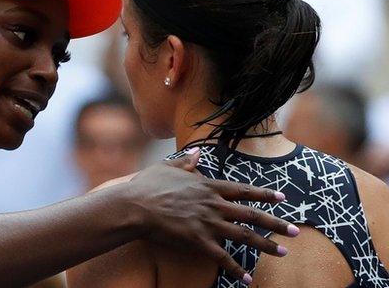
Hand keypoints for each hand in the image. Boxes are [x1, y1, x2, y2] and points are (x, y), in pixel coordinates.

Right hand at [127, 149, 297, 284]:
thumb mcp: (167, 167)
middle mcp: (213, 204)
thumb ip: (185, 163)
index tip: (281, 197)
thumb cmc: (148, 185)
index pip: (243, 190)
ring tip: (282, 252)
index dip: (264, 193)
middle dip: (275, 223)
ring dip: (265, 245)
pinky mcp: (197, 241)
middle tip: (294, 231)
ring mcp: (207, 223)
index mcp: (207, 186)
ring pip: (243, 236)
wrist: (135, 206)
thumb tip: (196, 154)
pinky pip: (222, 257)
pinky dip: (236, 269)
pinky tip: (248, 279)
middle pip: (251, 215)